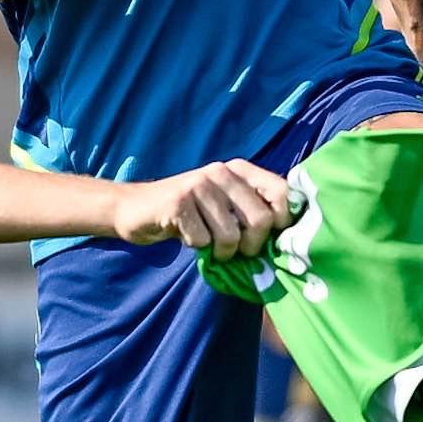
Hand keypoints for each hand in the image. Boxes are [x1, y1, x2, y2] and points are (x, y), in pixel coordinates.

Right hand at [113, 160, 295, 258]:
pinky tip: (186, 236)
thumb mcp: (224, 204)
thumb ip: (252, 210)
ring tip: (210, 245)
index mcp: (239, 169)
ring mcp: (199, 184)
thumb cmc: (189, 213)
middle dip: (251, 246)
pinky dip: (197, 248)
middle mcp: (221, 171)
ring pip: (231, 235)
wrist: (136, 208)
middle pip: (260, 220)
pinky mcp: (178, 203)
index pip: (282, 191)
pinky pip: (202, 241)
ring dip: (222, 252)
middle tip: (236, 251)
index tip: (270, 238)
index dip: (283, 221)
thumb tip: (287, 238)